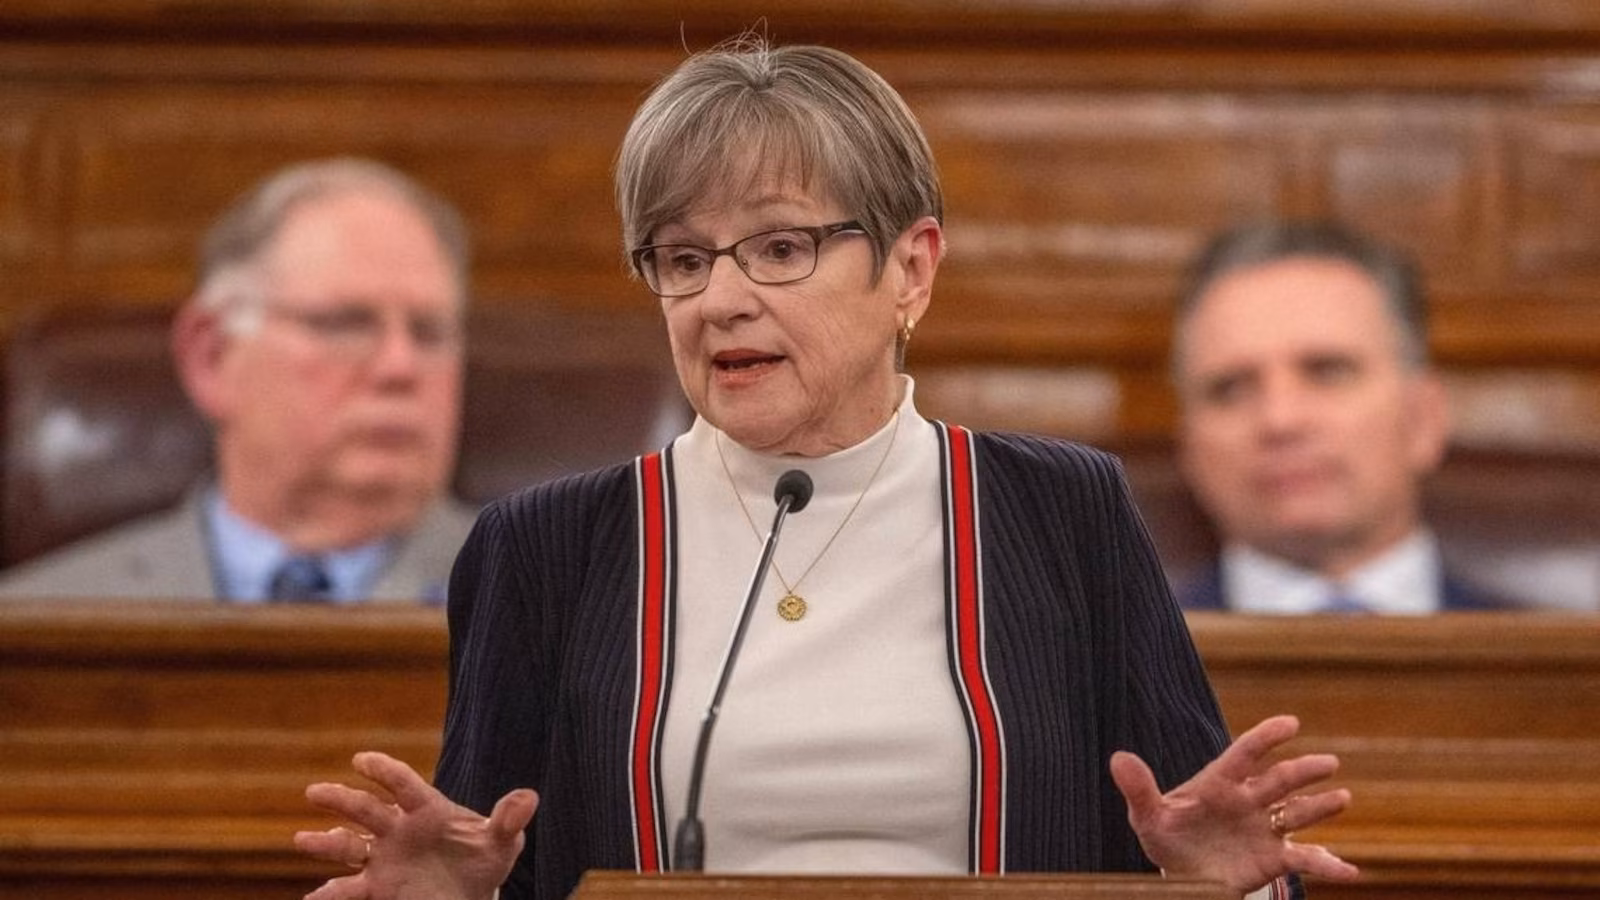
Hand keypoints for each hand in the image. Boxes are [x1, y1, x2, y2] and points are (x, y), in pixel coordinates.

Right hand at [294, 751, 537, 899]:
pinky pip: (349, 890)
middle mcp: (397, 829)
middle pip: (365, 809)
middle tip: (314, 792)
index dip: (384, 770)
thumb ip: (509, 819)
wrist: (470, 891)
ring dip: (325, 843)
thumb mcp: (501, 841)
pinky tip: (313, 898)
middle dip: (341, 799)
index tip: (360, 760)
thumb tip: (529, 797)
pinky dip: (328, 894)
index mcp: (426, 809)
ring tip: (303, 840)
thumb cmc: (482, 858)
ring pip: (348, 846)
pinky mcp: (377, 887)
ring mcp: (383, 858)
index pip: (403, 784)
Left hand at [1109, 714, 1357, 894]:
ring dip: (1320, 807)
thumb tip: (1117, 758)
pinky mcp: (1274, 858)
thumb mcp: (1147, 817)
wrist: (1182, 875)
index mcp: (1219, 783)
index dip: (1266, 737)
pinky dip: (1328, 865)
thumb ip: (1138, 789)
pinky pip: (1305, 859)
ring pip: (1297, 813)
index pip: (1245, 754)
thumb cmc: (1166, 837)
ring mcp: (1264, 828)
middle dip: (1303, 771)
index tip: (1291, 723)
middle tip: (1328, 763)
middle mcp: (1248, 800)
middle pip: (1279, 781)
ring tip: (1342, 798)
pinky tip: (1351, 872)